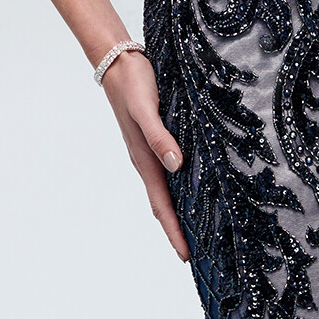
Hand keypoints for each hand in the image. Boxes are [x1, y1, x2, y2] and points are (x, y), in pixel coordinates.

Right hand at [104, 53, 190, 260]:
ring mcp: (150, 152)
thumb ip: (160, 137)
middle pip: (164, 205)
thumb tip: (176, 165)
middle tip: (199, 253)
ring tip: (199, 230)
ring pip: (167, 191)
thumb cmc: (133, 84)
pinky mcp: (156, 139)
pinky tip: (195, 188)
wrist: (119, 62)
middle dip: (178, 230)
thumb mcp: (147, 109)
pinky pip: (170, 172)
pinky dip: (181, 188)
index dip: (174, 231)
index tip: (186, 256)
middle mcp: (148, 161)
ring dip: (180, 212)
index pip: (161, 206)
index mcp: (145, 160)